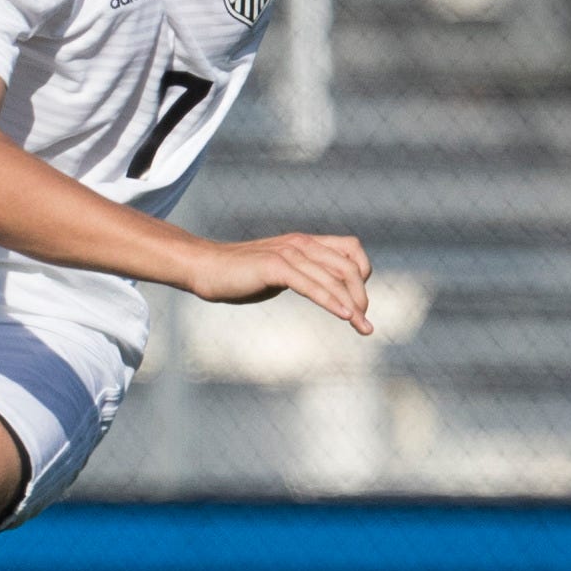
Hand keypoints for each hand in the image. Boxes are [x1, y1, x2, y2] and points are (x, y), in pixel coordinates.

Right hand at [182, 230, 373, 332]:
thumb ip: (301, 274)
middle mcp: (301, 244)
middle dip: (361, 296)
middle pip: (348, 266)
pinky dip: (331, 301)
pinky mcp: (275, 267)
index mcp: (305, 242)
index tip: (359, 299)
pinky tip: (344, 316)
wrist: (206, 268)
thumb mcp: (279, 270)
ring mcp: (288, 253)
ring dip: (352, 305)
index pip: (351, 248)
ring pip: (333, 278)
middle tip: (365, 322)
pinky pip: (311, 285)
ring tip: (363, 328)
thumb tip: (322, 289)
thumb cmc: (240, 274)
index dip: (362, 271)